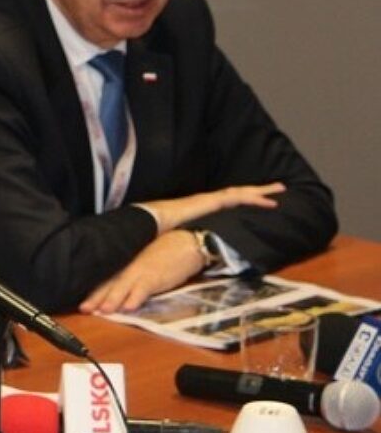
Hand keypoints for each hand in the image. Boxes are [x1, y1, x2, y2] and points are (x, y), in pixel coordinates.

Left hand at [80, 229, 205, 313]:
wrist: (187, 242)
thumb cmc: (166, 251)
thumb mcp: (143, 260)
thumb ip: (130, 272)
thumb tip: (118, 287)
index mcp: (126, 264)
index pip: (106, 279)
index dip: (94, 292)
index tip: (83, 303)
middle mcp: (130, 268)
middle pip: (110, 284)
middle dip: (97, 298)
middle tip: (85, 309)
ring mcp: (142, 272)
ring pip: (123, 287)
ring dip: (113, 300)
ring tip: (103, 311)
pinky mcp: (156, 277)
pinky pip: (144, 288)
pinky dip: (136, 298)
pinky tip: (129, 307)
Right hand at [140, 183, 283, 233]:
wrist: (152, 219)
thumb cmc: (160, 226)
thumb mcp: (180, 230)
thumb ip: (189, 234)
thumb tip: (192, 245)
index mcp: (202, 206)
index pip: (226, 199)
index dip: (242, 197)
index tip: (256, 197)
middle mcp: (209, 199)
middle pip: (238, 192)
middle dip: (258, 189)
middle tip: (278, 188)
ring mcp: (212, 198)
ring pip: (242, 192)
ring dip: (262, 191)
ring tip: (280, 190)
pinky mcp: (214, 202)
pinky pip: (239, 199)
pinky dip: (255, 199)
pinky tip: (269, 202)